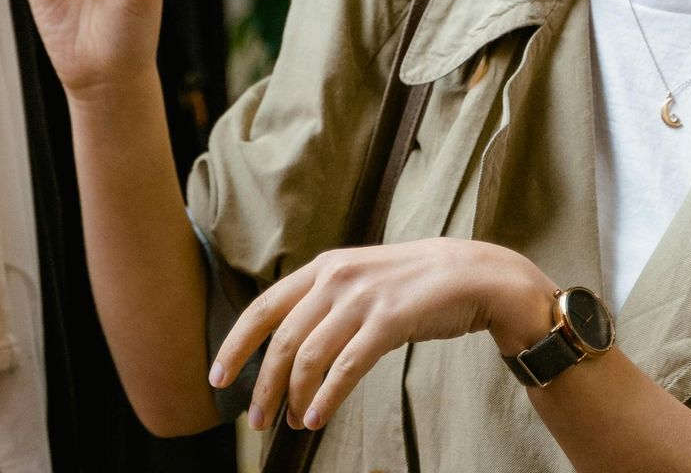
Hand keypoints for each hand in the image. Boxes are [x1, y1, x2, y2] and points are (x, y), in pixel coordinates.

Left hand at [210, 239, 552, 432]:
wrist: (474, 274)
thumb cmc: (415, 284)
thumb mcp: (362, 279)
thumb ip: (326, 301)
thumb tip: (289, 343)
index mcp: (325, 267)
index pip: (264, 307)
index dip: (236, 345)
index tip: (217, 378)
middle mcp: (337, 278)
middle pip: (282, 339)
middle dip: (262, 384)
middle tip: (255, 419)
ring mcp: (363, 298)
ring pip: (310, 356)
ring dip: (292, 396)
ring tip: (290, 422)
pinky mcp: (389, 320)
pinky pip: (346, 366)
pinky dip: (327, 396)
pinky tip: (316, 417)